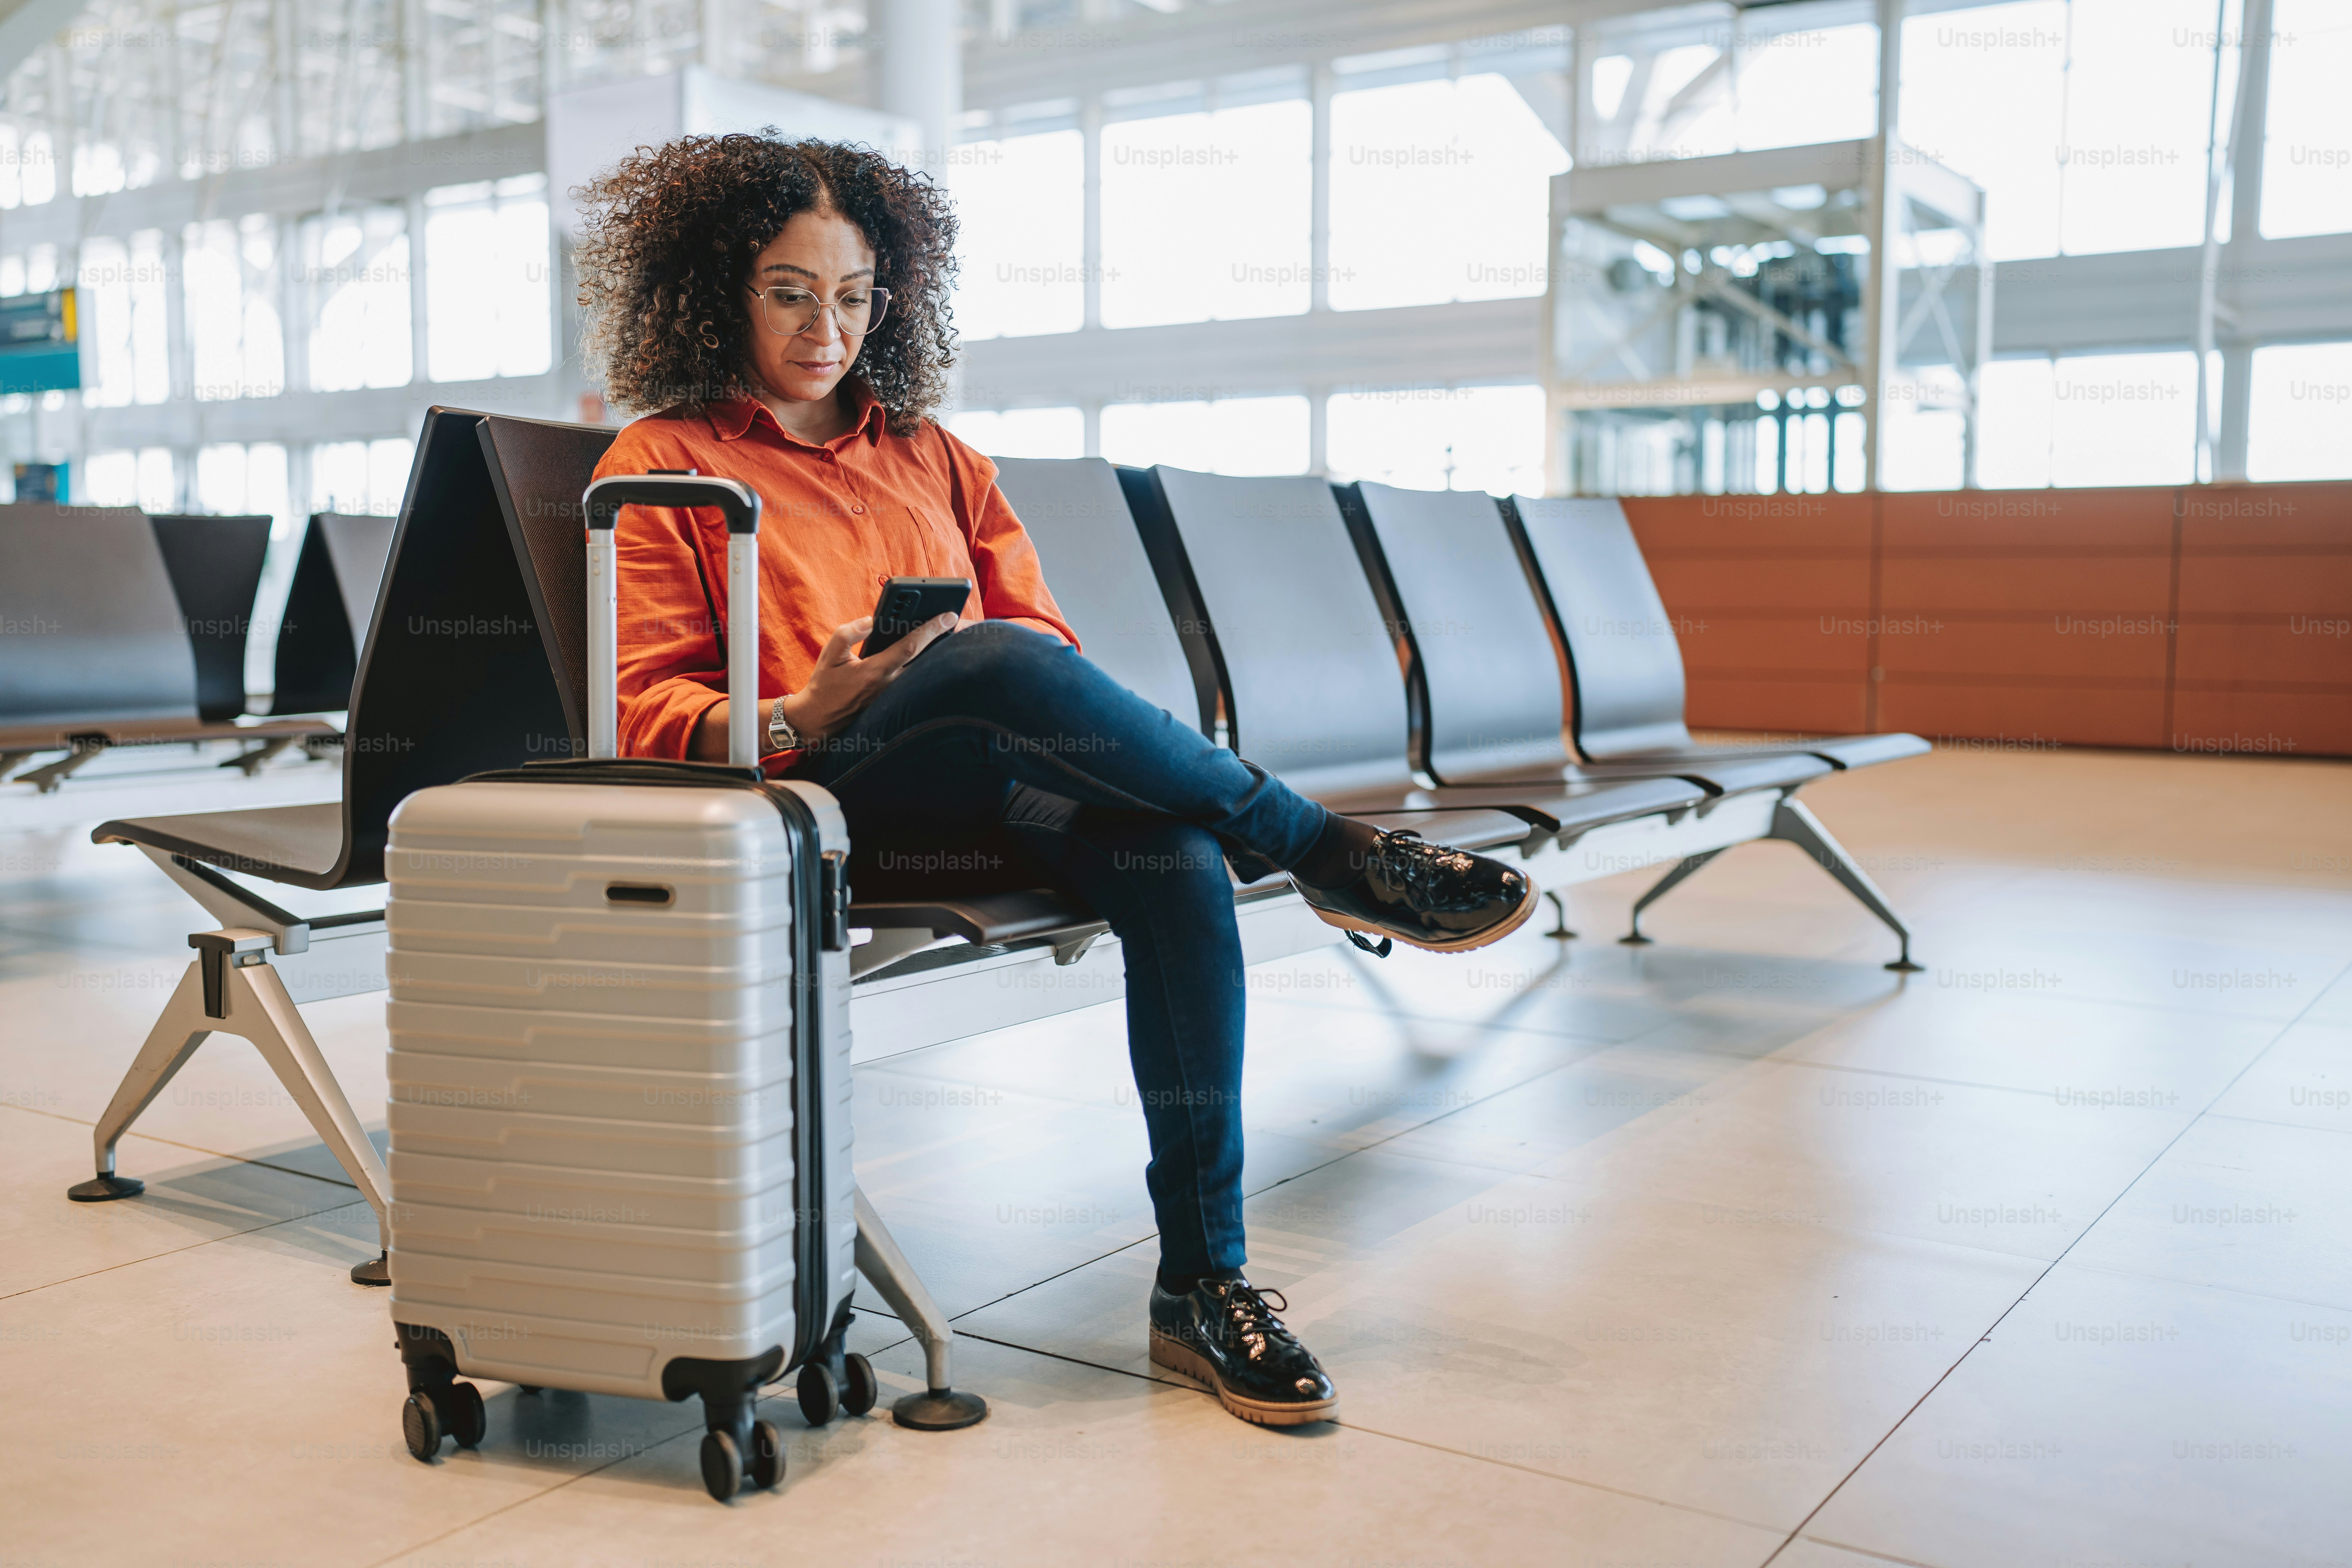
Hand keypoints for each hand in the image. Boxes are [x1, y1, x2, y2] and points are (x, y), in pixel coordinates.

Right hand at [687, 613, 956, 760]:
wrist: (819, 718)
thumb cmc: (824, 684)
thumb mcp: (829, 653)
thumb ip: (849, 633)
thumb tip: (871, 620)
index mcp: (875, 670)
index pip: (910, 646)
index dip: (931, 629)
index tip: (949, 615)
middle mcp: (890, 684)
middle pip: (927, 660)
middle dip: (947, 641)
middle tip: (964, 622)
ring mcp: (894, 695)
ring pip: (924, 671)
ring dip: (940, 653)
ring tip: (956, 632)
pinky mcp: (894, 700)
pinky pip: (916, 680)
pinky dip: (928, 665)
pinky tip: (938, 651)